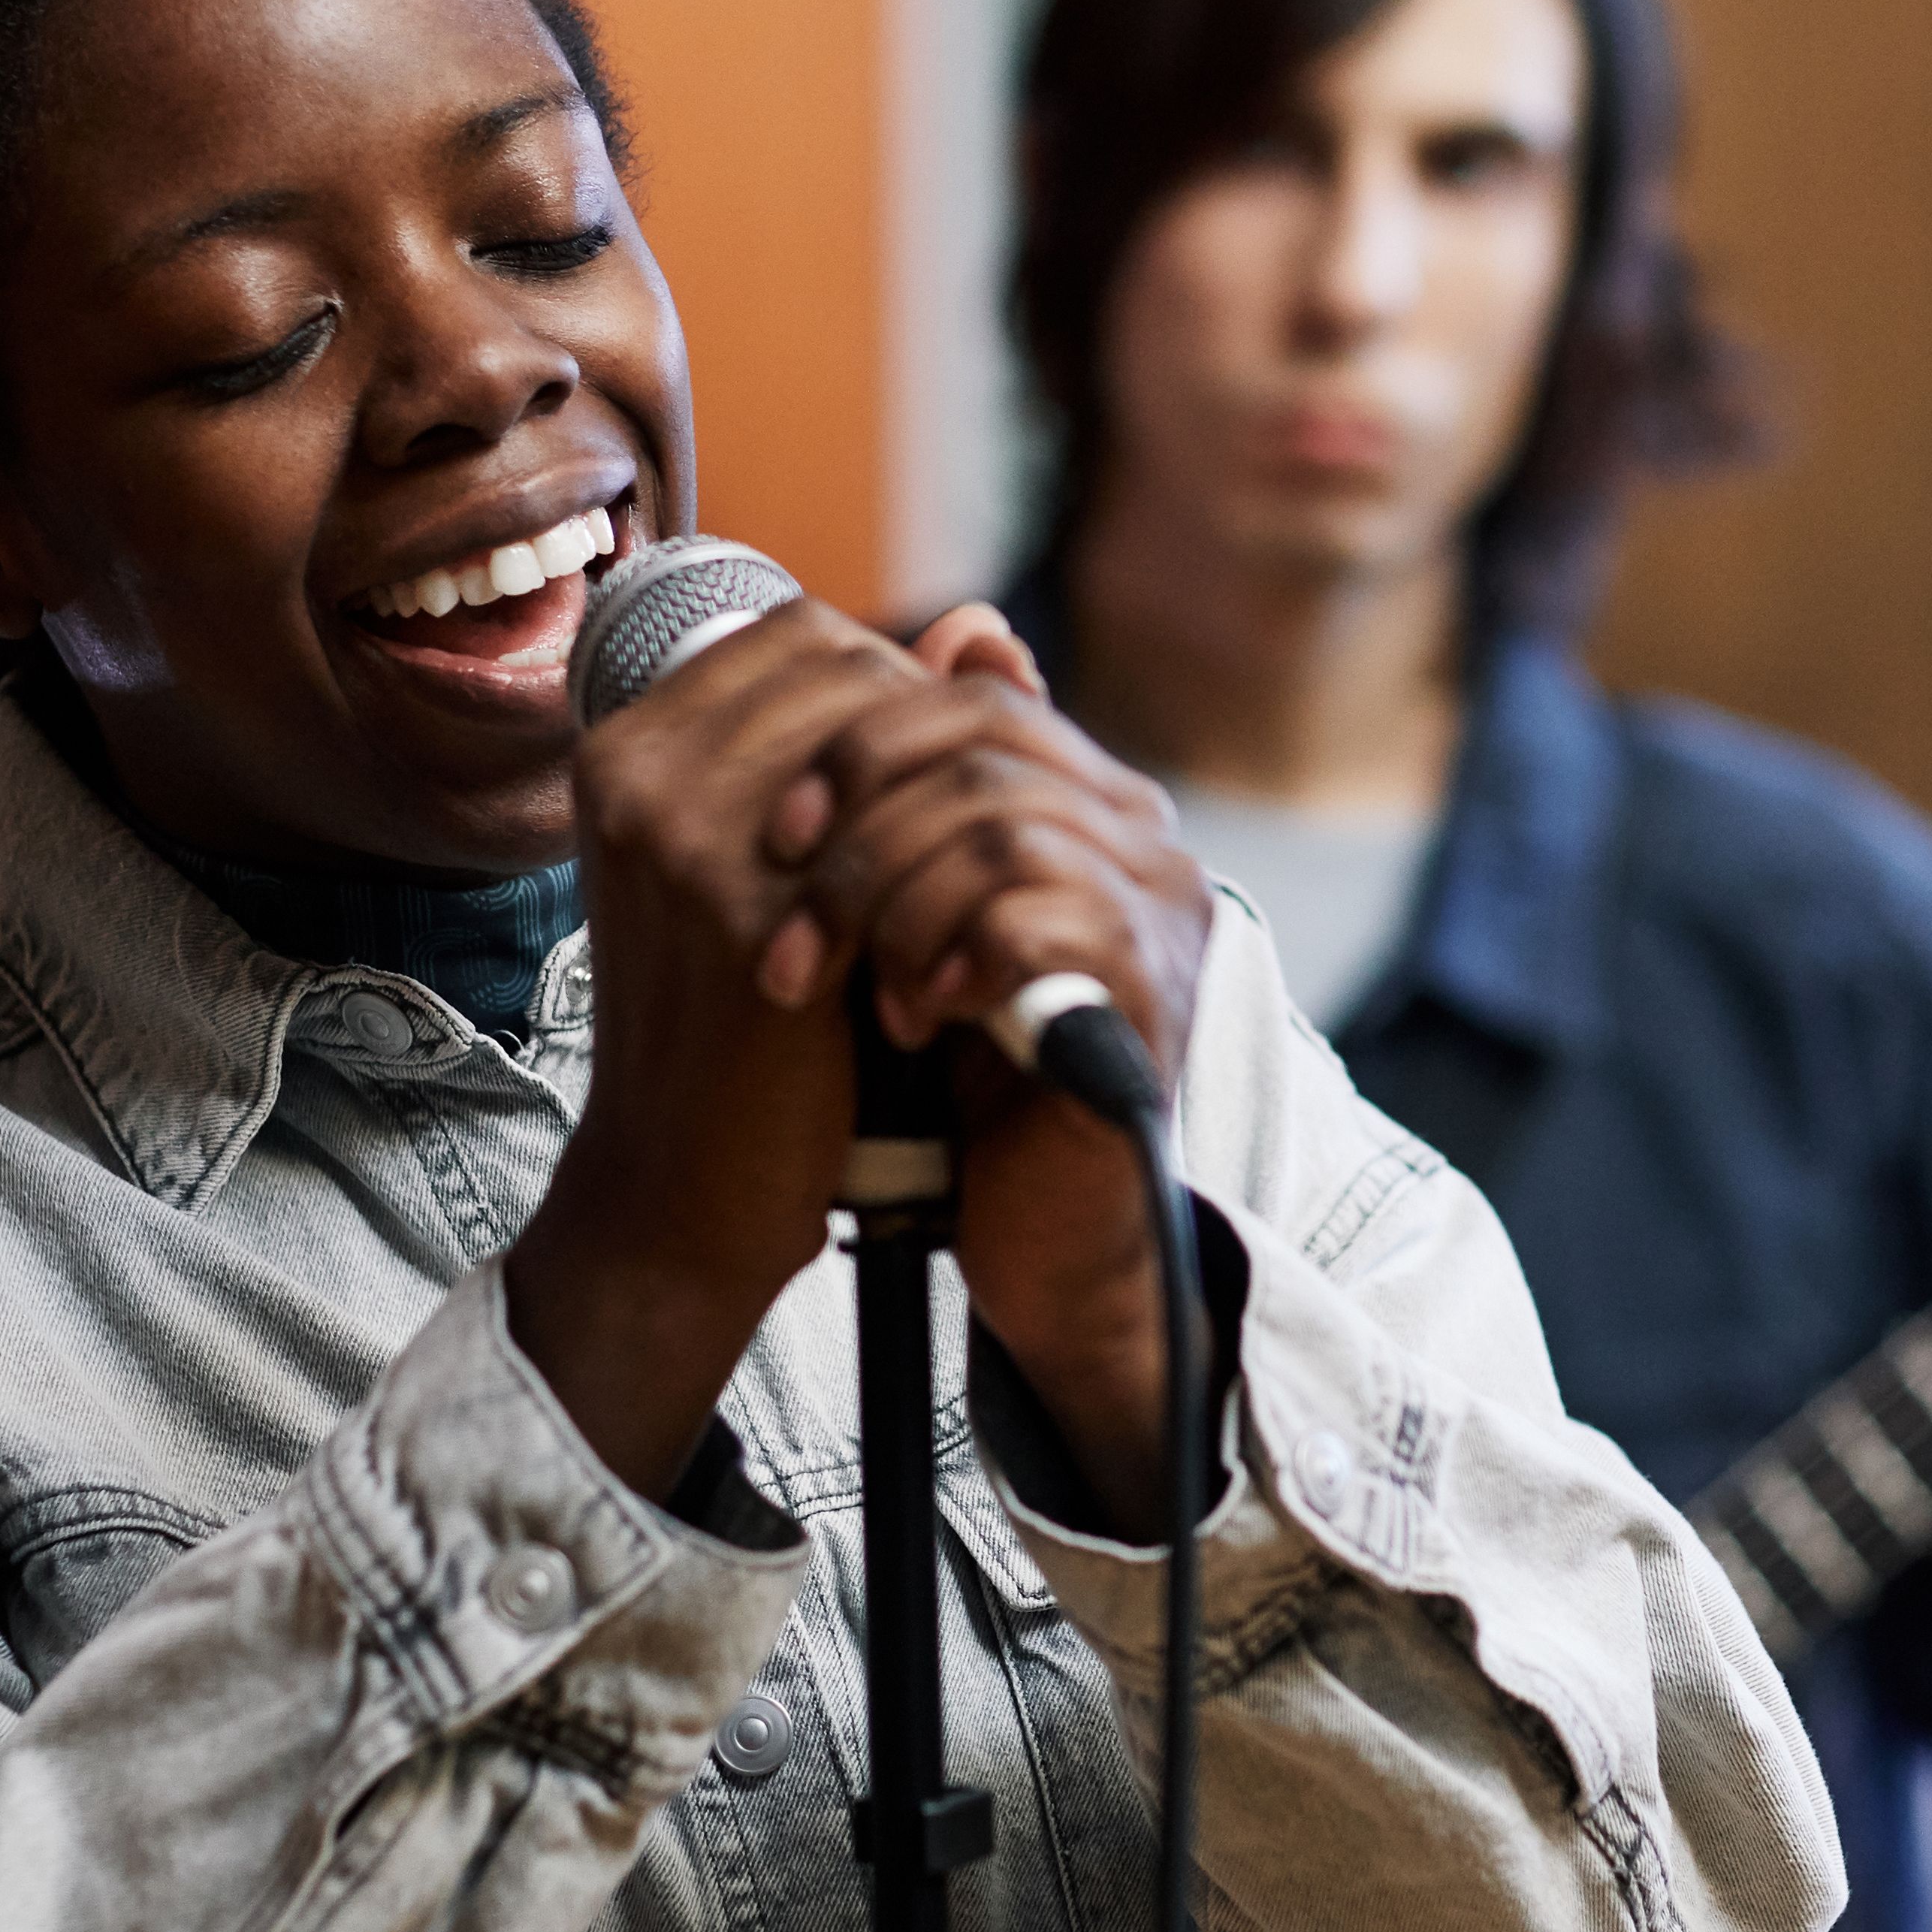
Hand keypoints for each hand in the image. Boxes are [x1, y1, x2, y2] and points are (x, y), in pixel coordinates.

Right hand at [508, 601, 1209, 1519]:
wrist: (678, 1185)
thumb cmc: (737, 1019)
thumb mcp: (774, 862)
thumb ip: (864, 743)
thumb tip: (989, 623)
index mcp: (630, 745)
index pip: (801, 633)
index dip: (892, 685)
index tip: (929, 774)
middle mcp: (639, 772)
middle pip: (844, 670)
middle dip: (928, 740)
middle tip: (962, 832)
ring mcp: (682, 839)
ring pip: (875, 747)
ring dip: (940, 805)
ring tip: (956, 882)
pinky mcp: (742, 918)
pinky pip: (887, 842)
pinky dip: (938, 880)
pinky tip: (952, 936)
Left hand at [772, 606, 1211, 1528]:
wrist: (1042, 1234)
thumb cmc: (965, 1077)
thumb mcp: (913, 925)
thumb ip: (902, 819)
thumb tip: (857, 714)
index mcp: (1088, 801)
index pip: (975, 696)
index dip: (860, 742)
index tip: (773, 829)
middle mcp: (1142, 840)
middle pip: (985, 746)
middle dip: (858, 830)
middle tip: (787, 919)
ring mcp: (1158, 914)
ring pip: (1000, 830)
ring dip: (888, 906)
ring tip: (841, 988)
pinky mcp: (1151, 996)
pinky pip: (1042, 921)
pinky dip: (950, 961)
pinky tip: (910, 1019)